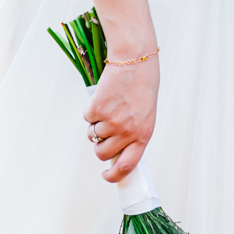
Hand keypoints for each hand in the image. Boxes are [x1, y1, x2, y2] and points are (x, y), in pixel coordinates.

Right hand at [84, 59, 158, 180]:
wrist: (135, 58)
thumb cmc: (142, 83)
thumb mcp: (145, 113)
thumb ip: (134, 133)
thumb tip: (118, 151)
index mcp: (143, 134)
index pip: (127, 166)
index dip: (114, 176)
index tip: (106, 175)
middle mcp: (127, 131)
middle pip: (103, 154)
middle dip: (100, 146)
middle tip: (104, 132)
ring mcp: (111, 121)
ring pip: (93, 136)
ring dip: (96, 125)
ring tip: (109, 106)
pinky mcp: (97, 109)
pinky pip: (87, 118)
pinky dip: (91, 110)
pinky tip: (104, 96)